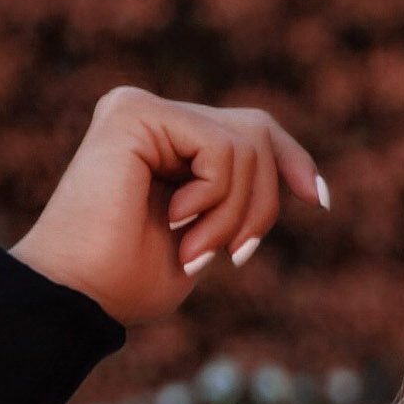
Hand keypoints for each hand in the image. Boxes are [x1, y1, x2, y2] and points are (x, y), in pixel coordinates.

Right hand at [8, 85, 326, 327]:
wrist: (83, 294)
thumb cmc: (133, 281)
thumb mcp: (205, 238)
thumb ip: (233, 201)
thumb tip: (287, 182)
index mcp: (168, 143)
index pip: (251, 131)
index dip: (294, 160)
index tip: (320, 202)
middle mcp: (154, 117)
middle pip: (257, 134)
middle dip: (262, 204)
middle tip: (235, 258)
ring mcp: (142, 109)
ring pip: (245, 145)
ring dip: (233, 216)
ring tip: (193, 250)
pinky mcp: (133, 112)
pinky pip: (220, 148)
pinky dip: (215, 199)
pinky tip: (176, 220)